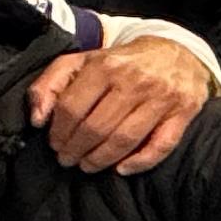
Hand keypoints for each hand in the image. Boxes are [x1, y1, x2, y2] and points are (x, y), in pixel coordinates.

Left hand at [29, 39, 214, 173]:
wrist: (176, 51)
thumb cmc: (120, 62)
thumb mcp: (81, 62)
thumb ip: (50, 85)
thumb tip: (37, 119)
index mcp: (105, 65)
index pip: (72, 107)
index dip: (58, 131)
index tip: (55, 144)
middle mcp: (134, 80)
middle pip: (96, 127)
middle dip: (76, 149)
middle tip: (67, 159)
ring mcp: (161, 97)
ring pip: (125, 139)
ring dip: (100, 160)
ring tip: (87, 166)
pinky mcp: (183, 111)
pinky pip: (161, 145)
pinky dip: (140, 162)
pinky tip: (121, 169)